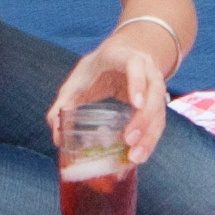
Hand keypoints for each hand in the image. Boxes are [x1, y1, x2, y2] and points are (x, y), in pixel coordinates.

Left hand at [54, 25, 171, 148]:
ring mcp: (155, 88)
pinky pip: (158, 123)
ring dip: (149, 136)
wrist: (122, 57)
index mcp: (124, 57)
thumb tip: (55, 132)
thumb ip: (65, 102)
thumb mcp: (78, 79)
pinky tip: (138, 157)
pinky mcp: (156, 104)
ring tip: (134, 158)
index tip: (135, 104)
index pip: (136, 65)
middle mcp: (146, 71)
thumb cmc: (97, 69)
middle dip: (144, 118)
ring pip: (160, 111)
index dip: (138, 82)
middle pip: (154, 93)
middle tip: (129, 140)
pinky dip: (149, 141)